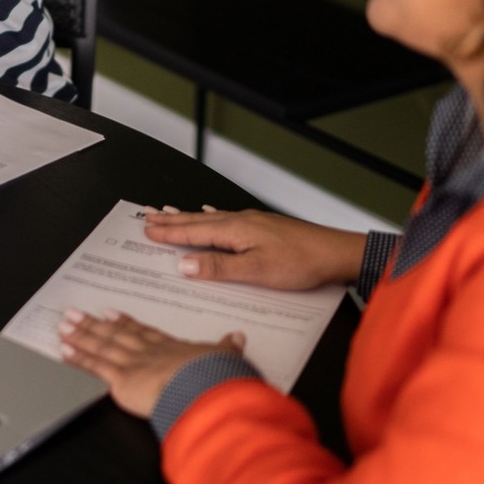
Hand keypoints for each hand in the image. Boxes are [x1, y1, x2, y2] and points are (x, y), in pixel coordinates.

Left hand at [57, 309, 245, 418]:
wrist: (205, 388)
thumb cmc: (214, 376)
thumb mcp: (226, 357)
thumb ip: (228, 347)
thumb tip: (237, 337)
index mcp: (170, 348)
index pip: (142, 333)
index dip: (125, 324)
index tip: (111, 315)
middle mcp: (147, 352)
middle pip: (115, 336)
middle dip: (93, 325)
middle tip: (74, 314)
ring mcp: (132, 364)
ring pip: (101, 347)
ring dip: (81, 336)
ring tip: (64, 327)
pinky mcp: (121, 380)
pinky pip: (96, 367)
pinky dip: (79, 359)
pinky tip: (65, 352)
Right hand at [143, 206, 366, 290]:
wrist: (336, 254)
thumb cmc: (301, 263)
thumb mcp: (257, 270)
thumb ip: (219, 267)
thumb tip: (185, 264)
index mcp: (236, 230)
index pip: (193, 231)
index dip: (169, 232)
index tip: (147, 229)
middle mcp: (241, 222)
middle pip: (198, 221)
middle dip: (172, 221)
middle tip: (148, 217)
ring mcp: (253, 223)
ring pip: (210, 219)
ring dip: (187, 218)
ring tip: (169, 213)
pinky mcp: (263, 228)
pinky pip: (226, 220)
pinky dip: (211, 218)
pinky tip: (211, 215)